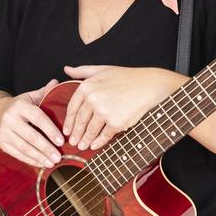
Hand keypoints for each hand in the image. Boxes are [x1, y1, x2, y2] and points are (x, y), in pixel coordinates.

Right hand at [0, 80, 63, 167]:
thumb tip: (57, 82)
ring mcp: (4, 132)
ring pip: (24, 147)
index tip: (61, 140)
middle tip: (59, 156)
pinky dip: (30, 160)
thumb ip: (44, 92)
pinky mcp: (1, 143)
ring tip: (52, 162)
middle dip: (46, 148)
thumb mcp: (29, 97)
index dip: (50, 130)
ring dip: (39, 157)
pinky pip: (17, 154)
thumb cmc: (19, 106)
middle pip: (31, 136)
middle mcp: (10, 118)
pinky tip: (41, 164)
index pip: (37, 118)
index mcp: (20, 106)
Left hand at [63, 65, 186, 150]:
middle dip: (75, 133)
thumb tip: (66, 69)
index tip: (67, 129)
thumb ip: (82, 71)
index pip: (72, 107)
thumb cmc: (127, 77)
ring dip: (85, 140)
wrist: (148, 86)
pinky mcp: (116, 122)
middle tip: (72, 141)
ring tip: (82, 146)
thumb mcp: (102, 69)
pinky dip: (98, 142)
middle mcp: (93, 99)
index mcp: (87, 86)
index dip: (68, 121)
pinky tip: (95, 145)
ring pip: (90, 130)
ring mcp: (104, 112)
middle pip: (80, 121)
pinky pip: (104, 135)